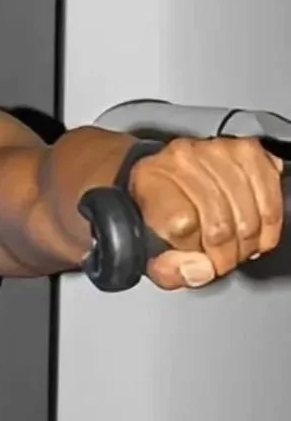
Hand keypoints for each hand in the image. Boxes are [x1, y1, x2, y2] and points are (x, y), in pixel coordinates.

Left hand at [130, 136, 284, 288]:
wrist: (170, 176)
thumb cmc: (160, 214)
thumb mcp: (150, 252)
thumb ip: (167, 270)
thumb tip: (200, 270)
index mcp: (149, 180)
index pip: (183, 224)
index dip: (196, 250)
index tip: (199, 260)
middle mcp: (183, 159)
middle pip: (219, 224)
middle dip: (226, 256)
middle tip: (222, 261)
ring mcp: (217, 150)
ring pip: (248, 215)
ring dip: (247, 242)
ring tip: (237, 248)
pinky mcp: (247, 151)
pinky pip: (270, 198)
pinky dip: (268, 223)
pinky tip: (257, 232)